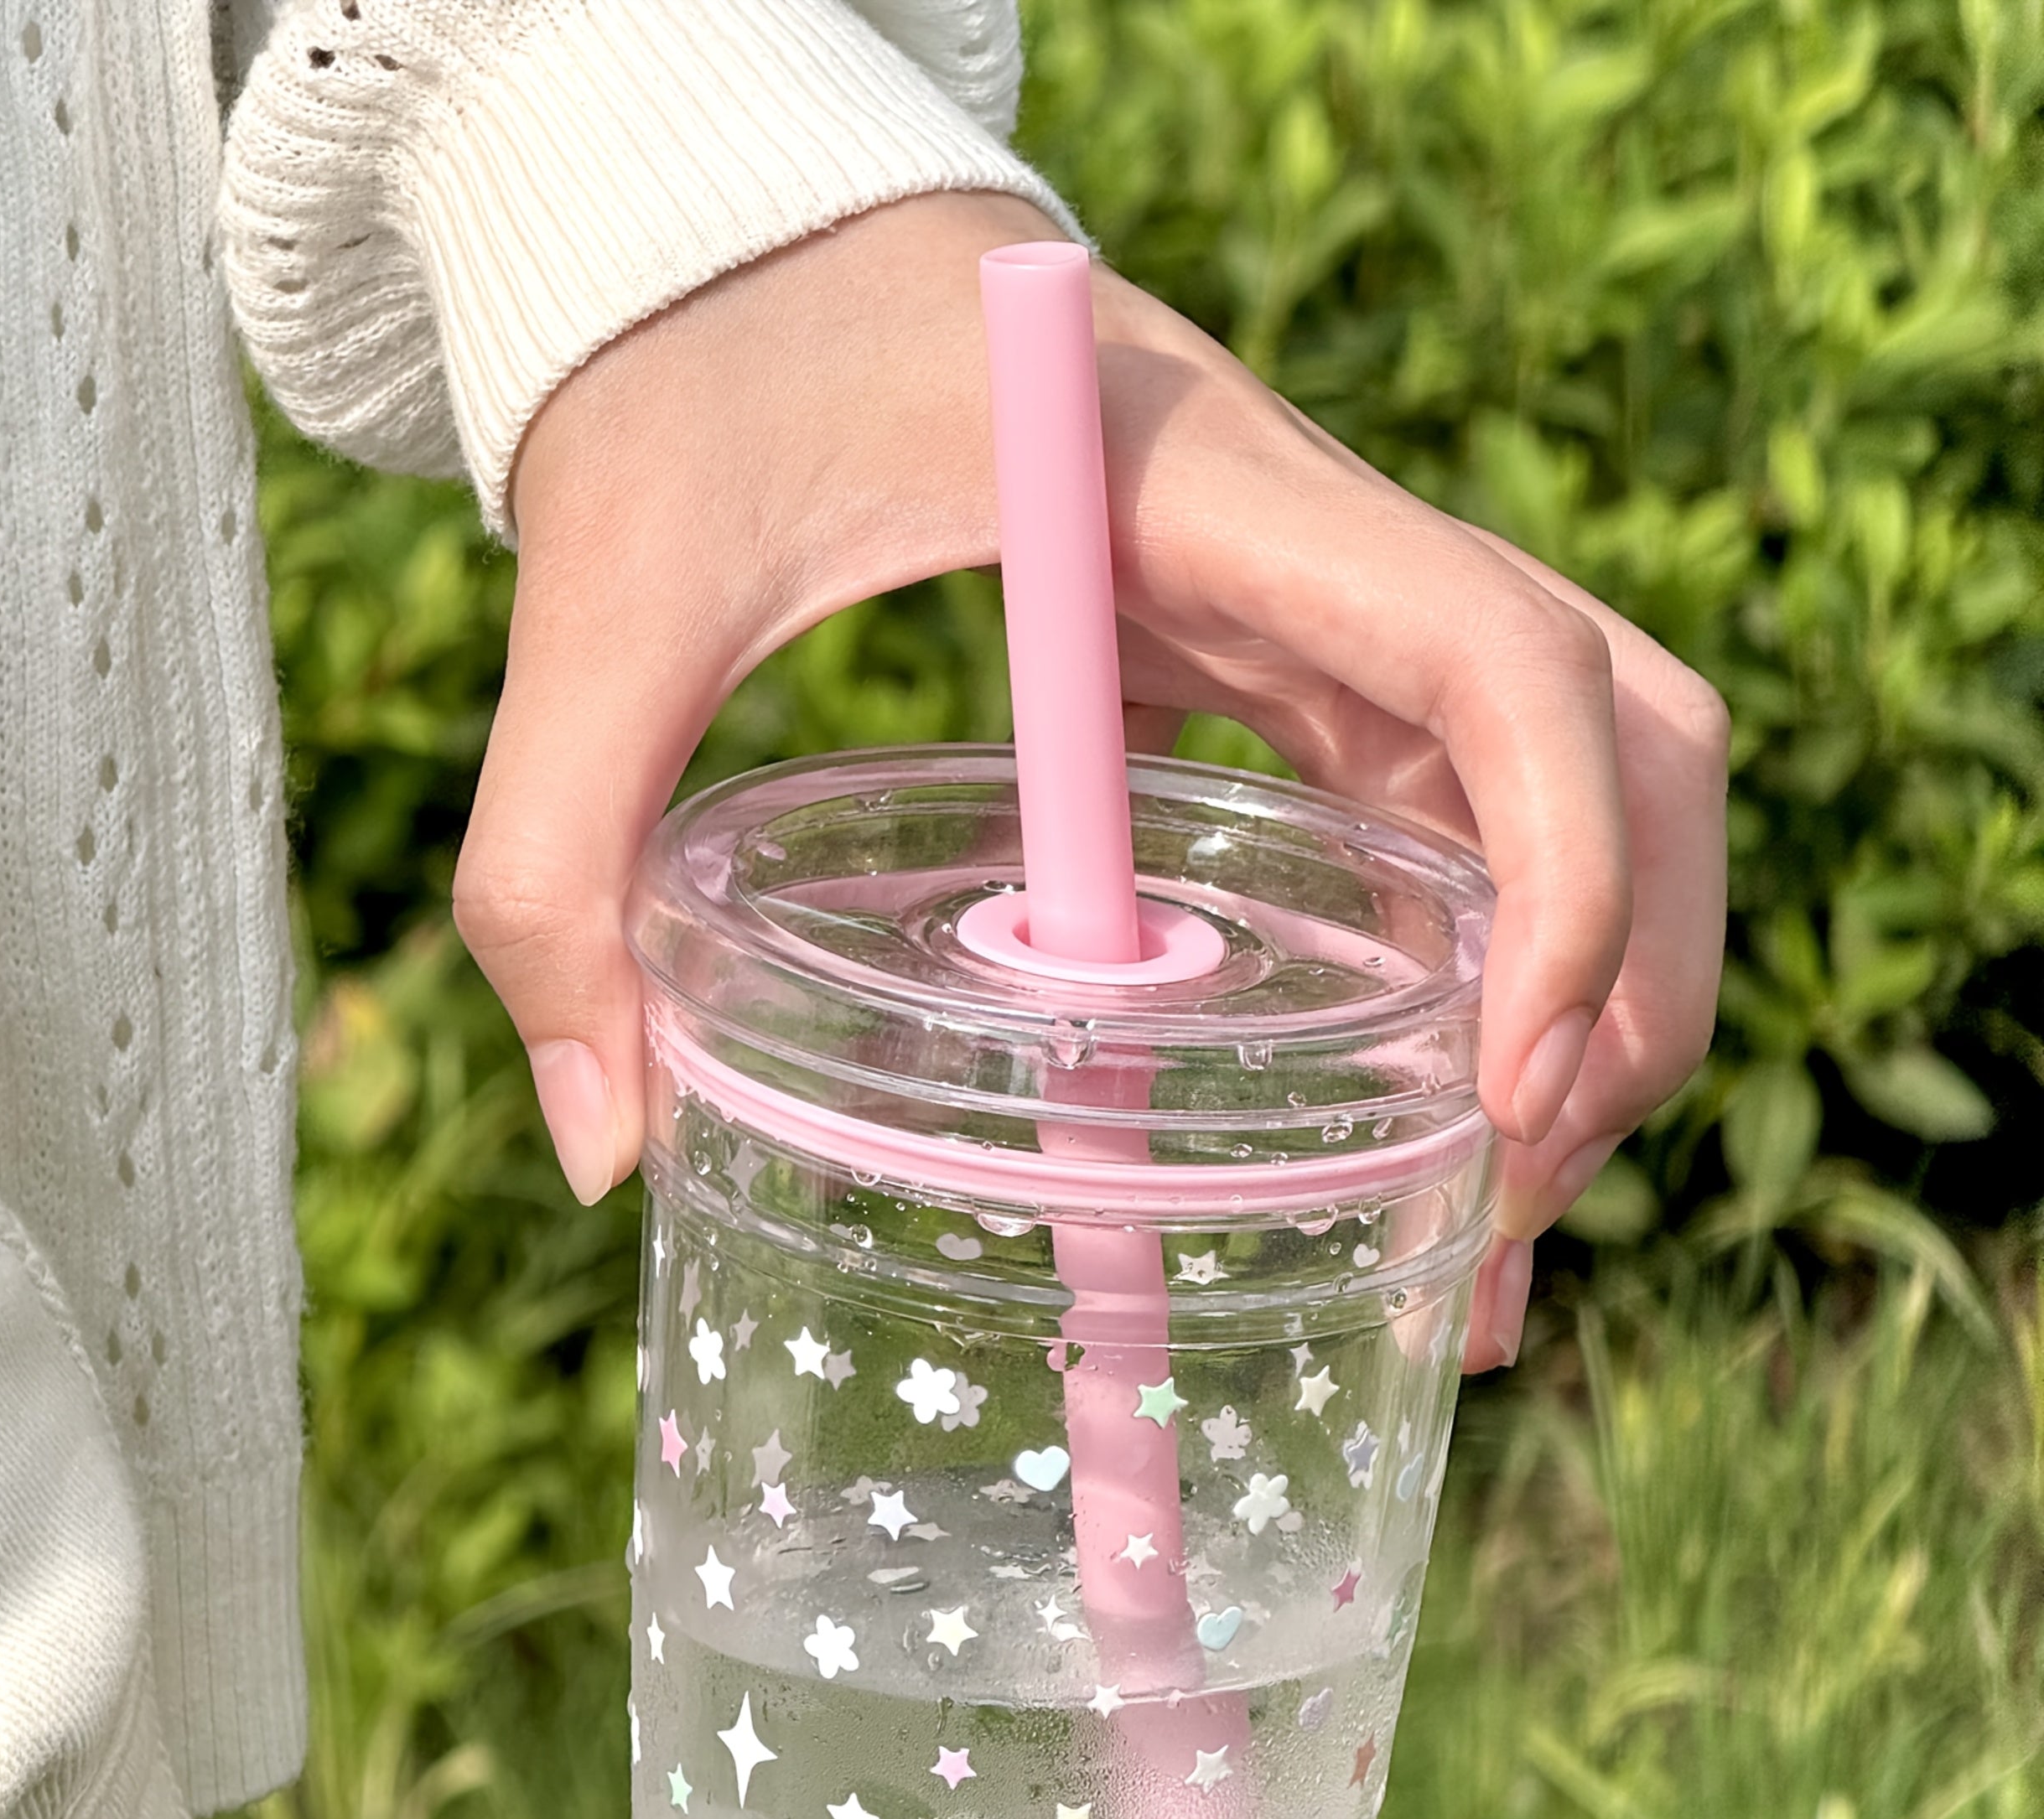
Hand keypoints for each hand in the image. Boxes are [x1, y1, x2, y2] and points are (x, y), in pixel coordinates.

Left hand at [456, 191, 1728, 1372]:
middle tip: (1516, 1212)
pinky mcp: (1268, 653)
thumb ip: (555, 873)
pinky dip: (1469, 962)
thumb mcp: (602, 620)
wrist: (736, 234)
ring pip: (1564, 780)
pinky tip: (1403, 1120)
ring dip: (1582, 989)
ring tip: (1493, 1226)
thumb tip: (606, 1161)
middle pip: (1618, 740)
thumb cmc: (686, 380)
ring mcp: (1310, 601)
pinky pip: (1439, 805)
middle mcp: (1314, 549)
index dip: (1562, 878)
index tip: (1503, 1096)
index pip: (1500, 661)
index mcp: (1212, 502)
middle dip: (1621, 979)